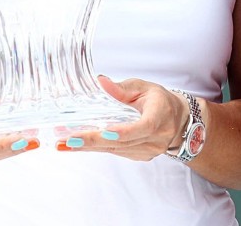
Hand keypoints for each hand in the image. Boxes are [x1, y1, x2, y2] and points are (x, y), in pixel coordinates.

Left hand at [53, 75, 187, 160]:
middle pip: (122, 142)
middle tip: (67, 140)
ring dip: (89, 146)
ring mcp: (149, 151)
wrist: (177, 120)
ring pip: (115, 150)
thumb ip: (121, 88)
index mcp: (160, 117)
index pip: (143, 127)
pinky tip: (78, 144)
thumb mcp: (143, 87)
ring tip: (63, 143)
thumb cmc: (159, 100)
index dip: (123, 131)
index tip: (104, 132)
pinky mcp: (140, 157)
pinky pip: (116, 152)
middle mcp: (156, 138)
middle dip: (93, 141)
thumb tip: (100, 82)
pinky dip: (97, 148)